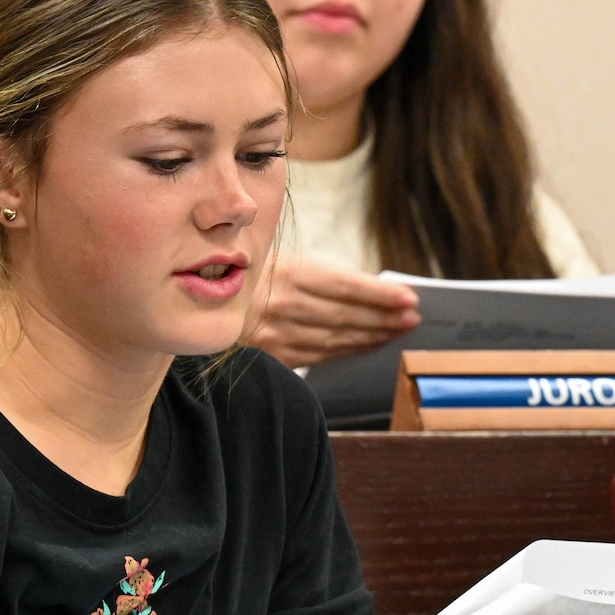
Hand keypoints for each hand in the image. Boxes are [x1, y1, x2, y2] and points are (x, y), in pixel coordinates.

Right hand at [250, 262, 420, 367]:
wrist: (201, 298)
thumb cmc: (252, 272)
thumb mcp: (284, 258)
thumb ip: (324, 275)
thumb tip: (373, 290)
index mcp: (286, 271)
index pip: (346, 286)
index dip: (381, 294)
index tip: (409, 298)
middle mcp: (281, 304)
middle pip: (346, 315)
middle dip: (385, 318)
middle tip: (413, 318)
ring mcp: (275, 333)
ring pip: (337, 339)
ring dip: (373, 336)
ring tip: (399, 331)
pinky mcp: (272, 355)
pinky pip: (321, 355)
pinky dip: (349, 350)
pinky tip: (369, 344)